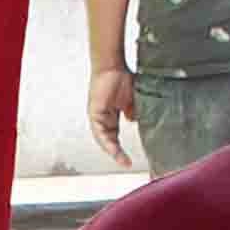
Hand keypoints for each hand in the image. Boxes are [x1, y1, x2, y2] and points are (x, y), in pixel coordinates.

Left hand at [85, 52, 137, 170]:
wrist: (113, 65)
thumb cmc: (122, 77)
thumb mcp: (133, 100)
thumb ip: (134, 112)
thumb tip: (135, 121)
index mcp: (112, 116)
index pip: (116, 137)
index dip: (121, 149)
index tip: (130, 160)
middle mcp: (103, 118)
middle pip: (109, 141)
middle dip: (117, 154)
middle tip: (127, 163)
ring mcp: (97, 116)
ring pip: (103, 139)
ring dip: (112, 150)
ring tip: (121, 160)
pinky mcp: (94, 113)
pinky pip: (99, 131)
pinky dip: (106, 141)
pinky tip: (112, 148)